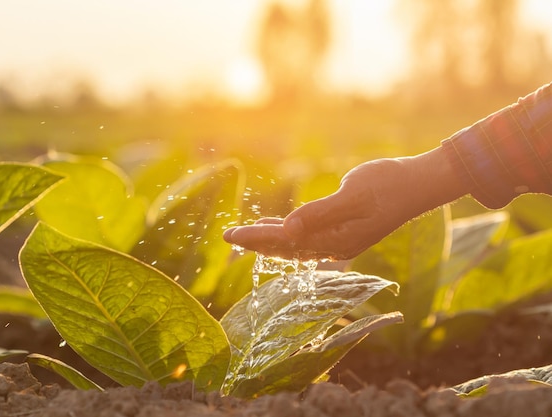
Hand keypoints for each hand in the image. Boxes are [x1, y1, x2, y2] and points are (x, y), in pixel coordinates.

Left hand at [223, 147, 465, 259]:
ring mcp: (341, 241)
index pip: (284, 241)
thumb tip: (288, 230)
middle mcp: (336, 246)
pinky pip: (309, 238)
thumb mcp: (352, 194)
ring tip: (246, 234)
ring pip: (296, 245)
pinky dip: (289, 234)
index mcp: (335, 239)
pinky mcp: (346, 232)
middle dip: (255, 242)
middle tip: (228, 238)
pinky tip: (279, 226)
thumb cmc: (388, 184)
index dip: (254, 238)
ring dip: (270, 240)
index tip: (230, 235)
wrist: (420, 184)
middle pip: (286, 248)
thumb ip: (319, 214)